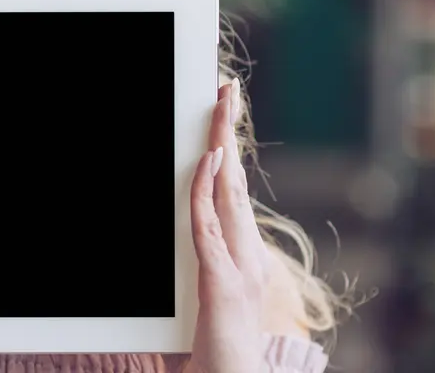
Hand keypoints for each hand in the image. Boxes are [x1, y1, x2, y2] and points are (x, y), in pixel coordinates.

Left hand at [187, 80, 268, 372]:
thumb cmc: (220, 351)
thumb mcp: (212, 298)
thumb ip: (206, 264)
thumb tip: (186, 237)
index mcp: (244, 254)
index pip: (234, 189)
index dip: (229, 149)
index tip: (224, 112)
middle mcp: (247, 254)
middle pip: (234, 179)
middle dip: (228, 131)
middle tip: (226, 88)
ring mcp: (238, 267)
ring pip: (226, 193)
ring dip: (220, 146)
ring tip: (219, 105)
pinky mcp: (221, 282)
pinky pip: (209, 226)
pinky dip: (206, 191)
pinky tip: (208, 162)